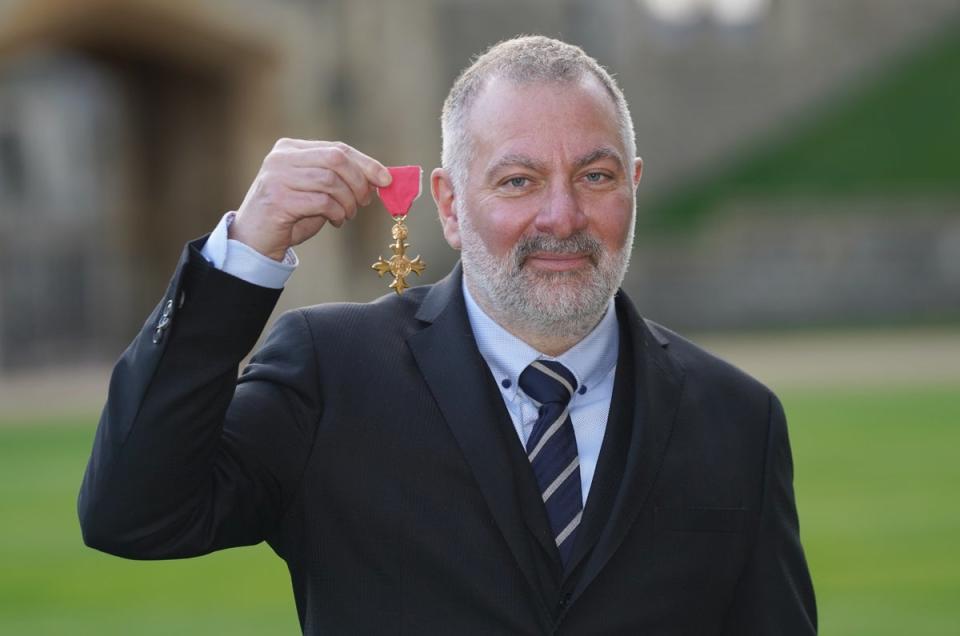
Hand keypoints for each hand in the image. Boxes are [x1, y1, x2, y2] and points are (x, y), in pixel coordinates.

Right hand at [230, 139, 391, 260]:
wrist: (254, 241)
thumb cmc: (290, 215)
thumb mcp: (315, 190)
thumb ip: (338, 178)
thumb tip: (380, 177)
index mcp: (290, 148)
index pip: (337, 148)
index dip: (366, 163)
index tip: (386, 180)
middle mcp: (281, 158)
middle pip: (337, 160)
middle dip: (359, 182)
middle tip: (364, 202)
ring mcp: (277, 177)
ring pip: (331, 181)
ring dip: (348, 202)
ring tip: (347, 215)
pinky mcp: (278, 199)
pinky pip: (322, 201)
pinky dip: (337, 213)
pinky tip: (336, 221)